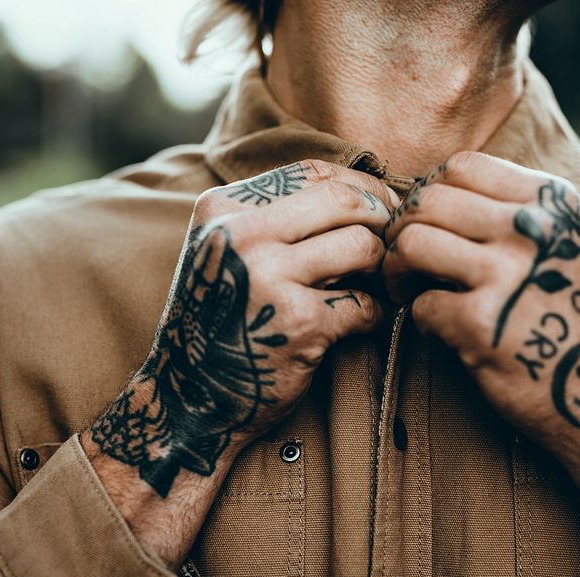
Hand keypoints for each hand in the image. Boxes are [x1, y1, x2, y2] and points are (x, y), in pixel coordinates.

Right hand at [82, 160, 395, 565]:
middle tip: (390, 244)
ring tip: (369, 286)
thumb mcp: (228, 252)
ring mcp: (268, 278)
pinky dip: (375, 316)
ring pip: (362, 246)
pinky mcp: (298, 323)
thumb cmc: (221, 321)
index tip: (381, 206)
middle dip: (381, 220)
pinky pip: (365, 304)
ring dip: (379, 269)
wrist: (189, 400)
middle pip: (345, 200)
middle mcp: (241, 235)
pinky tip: (361, 324)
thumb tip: (367, 188)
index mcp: (222, 208)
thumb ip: (278, 215)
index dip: (359, 185)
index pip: (312, 172)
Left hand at [383, 152, 579, 562]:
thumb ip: (514, 210)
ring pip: (411, 242)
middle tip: (407, 263)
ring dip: (397, 270)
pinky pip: (420, 303)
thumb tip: (430, 191)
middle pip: (428, 200)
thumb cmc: (572, 316)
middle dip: (404, 231)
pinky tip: (440, 329)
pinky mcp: (482, 324)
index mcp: (552, 200)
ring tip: (410, 290)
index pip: (462, 166)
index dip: (432, 194)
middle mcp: (532, 228)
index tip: (431, 226)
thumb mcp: (565, 244)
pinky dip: (420, 318)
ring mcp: (507, 275)